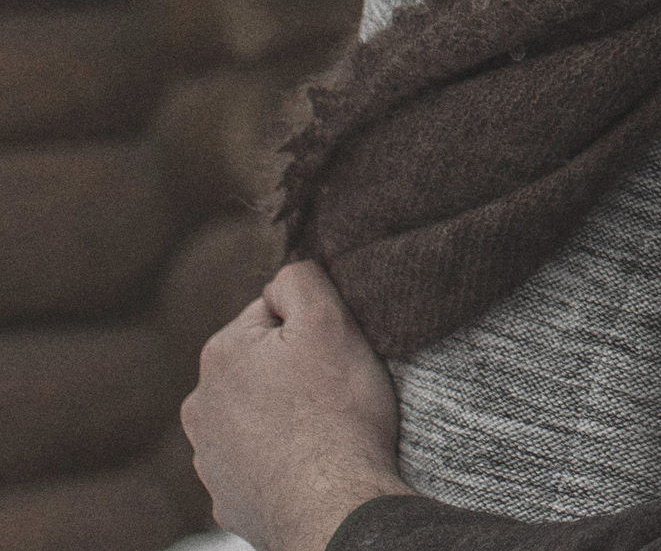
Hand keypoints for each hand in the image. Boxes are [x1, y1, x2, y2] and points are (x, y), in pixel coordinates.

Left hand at [182, 262, 413, 550]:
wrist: (333, 503)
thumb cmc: (337, 412)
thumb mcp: (329, 322)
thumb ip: (300, 280)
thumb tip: (280, 278)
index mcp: (220, 355)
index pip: (271, 313)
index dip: (311, 327)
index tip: (333, 352)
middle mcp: (201, 405)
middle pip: (259, 366)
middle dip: (291, 371)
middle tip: (332, 390)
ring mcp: (210, 456)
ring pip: (255, 415)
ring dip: (282, 416)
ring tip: (323, 429)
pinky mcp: (227, 496)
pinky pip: (257, 462)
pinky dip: (280, 459)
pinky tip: (308, 464)